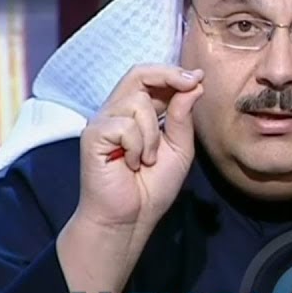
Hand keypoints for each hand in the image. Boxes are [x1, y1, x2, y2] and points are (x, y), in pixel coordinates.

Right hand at [77, 64, 204, 230]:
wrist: (131, 219)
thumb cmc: (151, 188)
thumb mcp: (179, 149)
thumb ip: (183, 117)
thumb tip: (194, 85)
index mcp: (137, 113)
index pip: (150, 78)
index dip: (174, 73)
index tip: (198, 77)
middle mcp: (117, 111)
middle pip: (138, 74)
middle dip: (167, 76)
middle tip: (190, 84)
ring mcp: (103, 122)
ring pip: (137, 102)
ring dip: (153, 134)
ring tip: (147, 159)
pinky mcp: (93, 135)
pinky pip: (125, 126)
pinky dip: (137, 146)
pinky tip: (131, 164)